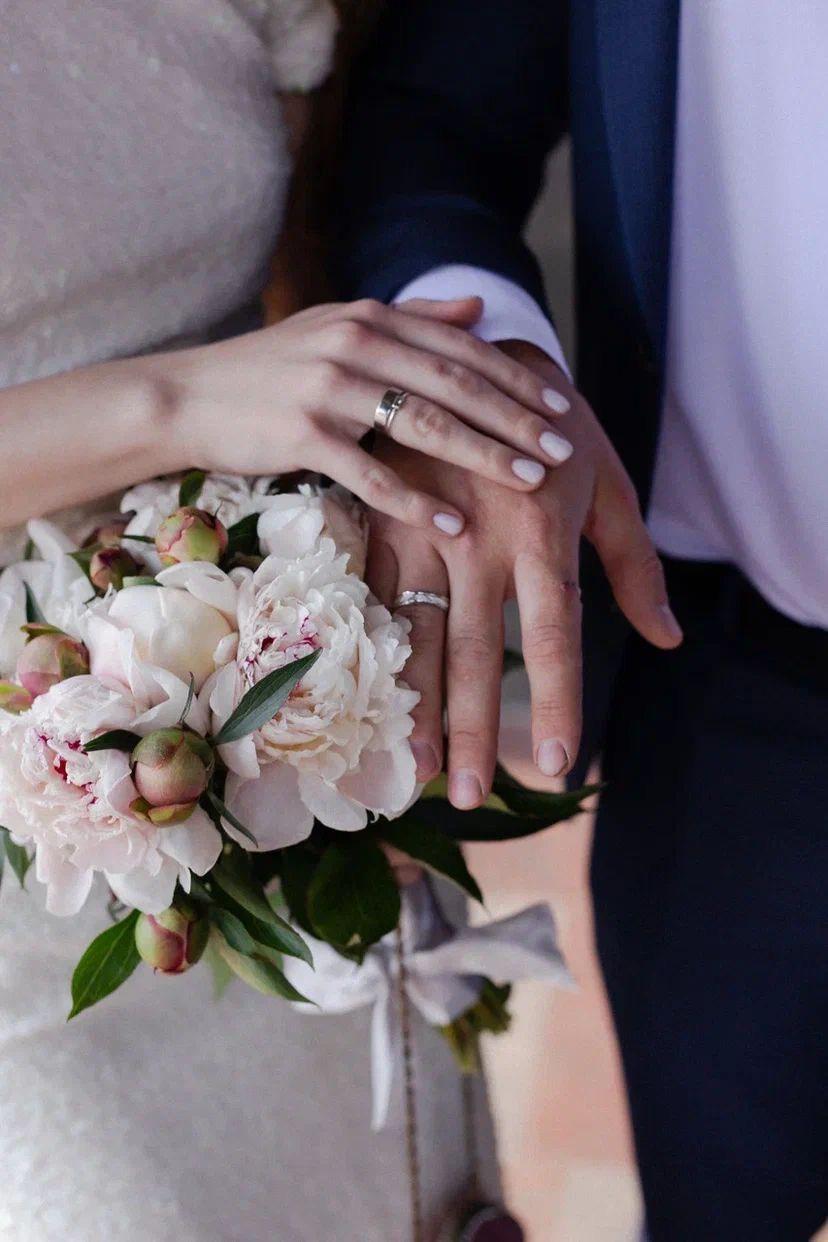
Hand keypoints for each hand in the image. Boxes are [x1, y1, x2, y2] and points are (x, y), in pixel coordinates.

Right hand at [164, 299, 572, 536]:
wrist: (189, 395)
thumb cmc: (271, 369)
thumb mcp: (339, 328)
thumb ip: (411, 319)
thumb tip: (477, 310)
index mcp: (371, 317)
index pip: (460, 349)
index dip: (515, 380)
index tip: (559, 411)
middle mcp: (355, 344)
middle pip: (454, 386)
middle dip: (515, 421)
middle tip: (561, 453)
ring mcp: (327, 388)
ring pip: (423, 425)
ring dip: (483, 456)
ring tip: (528, 483)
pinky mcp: (302, 434)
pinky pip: (371, 473)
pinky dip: (415, 501)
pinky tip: (452, 524)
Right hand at [366, 341, 682, 805]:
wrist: (480, 350)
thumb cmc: (557, 429)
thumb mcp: (609, 487)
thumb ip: (634, 565)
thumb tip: (666, 638)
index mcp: (541, 533)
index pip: (551, 634)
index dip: (554, 699)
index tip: (555, 762)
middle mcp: (479, 541)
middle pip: (474, 652)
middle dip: (472, 729)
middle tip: (468, 796)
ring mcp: (422, 531)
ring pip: (411, 633)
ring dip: (412, 706)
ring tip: (412, 768)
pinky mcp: (380, 519)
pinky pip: (368, 596)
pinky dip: (367, 651)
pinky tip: (363, 698)